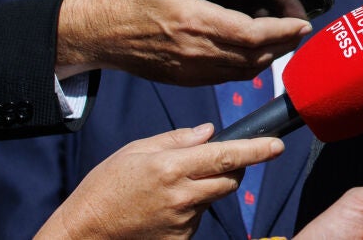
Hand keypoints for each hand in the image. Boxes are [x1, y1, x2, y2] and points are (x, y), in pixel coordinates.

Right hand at [35, 123, 282, 239]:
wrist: (85, 233)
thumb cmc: (105, 187)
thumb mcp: (134, 151)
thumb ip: (176, 139)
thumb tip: (209, 132)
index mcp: (172, 167)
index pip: (227, 155)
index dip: (257, 150)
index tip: (277, 145)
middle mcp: (182, 195)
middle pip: (231, 179)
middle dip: (233, 167)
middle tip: (215, 162)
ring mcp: (183, 221)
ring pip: (214, 198)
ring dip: (207, 189)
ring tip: (172, 188)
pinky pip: (198, 218)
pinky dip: (192, 209)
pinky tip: (165, 208)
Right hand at [56, 0, 311, 84]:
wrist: (94, 33)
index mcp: (193, 20)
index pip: (251, 33)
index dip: (282, 31)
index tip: (303, 23)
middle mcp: (195, 50)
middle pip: (254, 56)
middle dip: (284, 44)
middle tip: (301, 30)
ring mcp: (189, 69)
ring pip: (243, 71)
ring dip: (269, 57)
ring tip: (284, 39)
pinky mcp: (183, 78)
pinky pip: (225, 78)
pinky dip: (248, 67)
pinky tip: (256, 52)